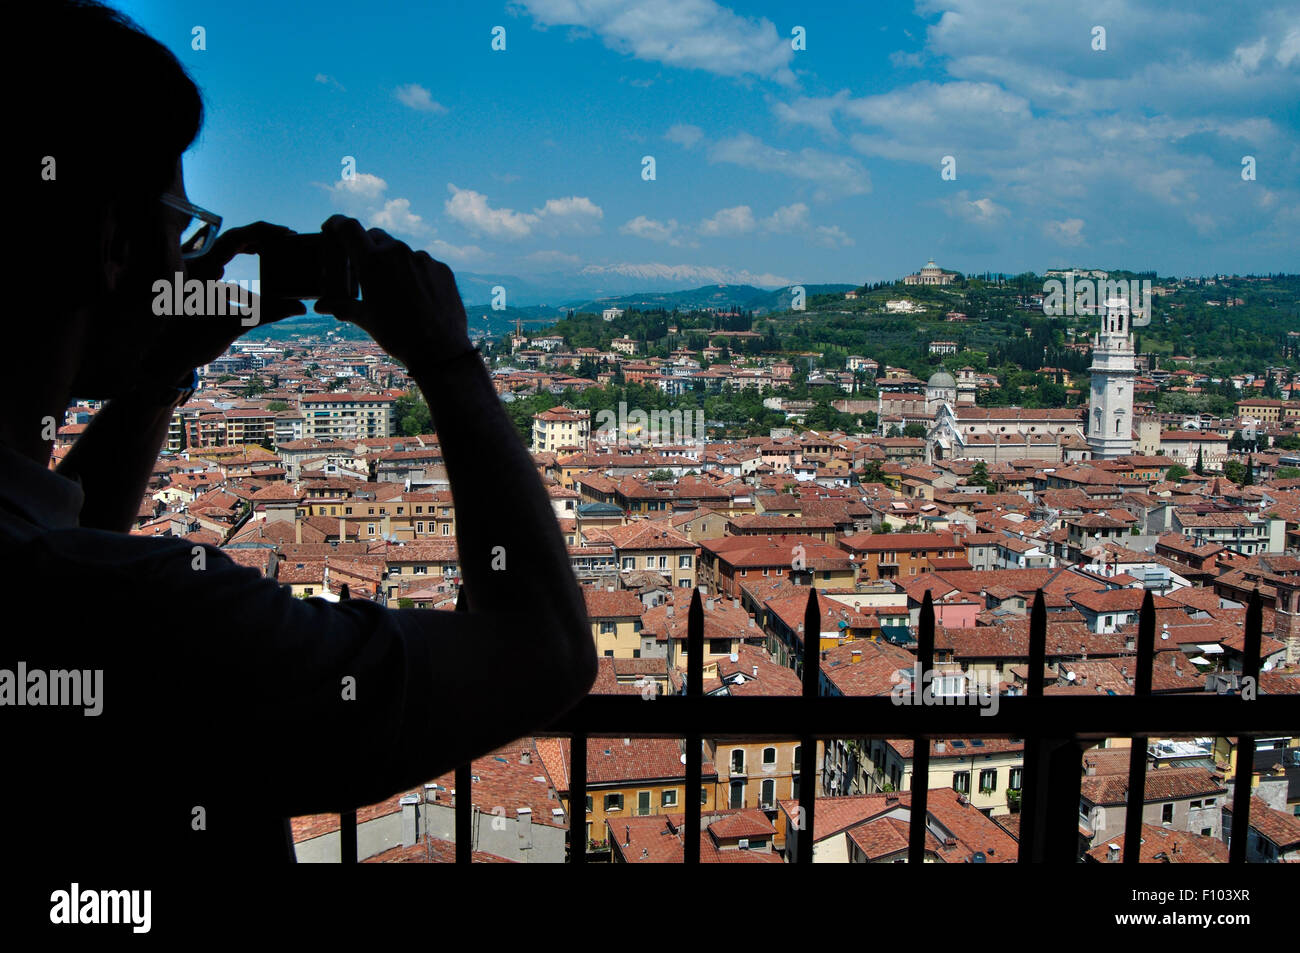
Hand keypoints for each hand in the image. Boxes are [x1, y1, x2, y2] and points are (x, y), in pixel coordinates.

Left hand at [138, 222, 305, 385]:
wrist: (164, 358)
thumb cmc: (192, 340)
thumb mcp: (234, 325)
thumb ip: (268, 313)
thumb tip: (298, 308)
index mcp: (202, 268)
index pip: (237, 236)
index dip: (264, 231)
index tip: (286, 234)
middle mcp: (196, 266)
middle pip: (233, 241)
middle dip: (260, 240)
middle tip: (285, 243)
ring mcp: (194, 276)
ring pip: (227, 257)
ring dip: (250, 258)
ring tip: (273, 260)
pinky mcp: (195, 288)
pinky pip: (220, 275)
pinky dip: (238, 280)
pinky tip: (252, 296)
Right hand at [315, 215, 471, 370]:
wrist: (439, 351)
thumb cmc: (397, 335)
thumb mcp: (365, 319)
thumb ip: (341, 306)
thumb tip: (321, 305)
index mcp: (372, 261)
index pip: (348, 228)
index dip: (336, 223)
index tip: (331, 227)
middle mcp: (398, 252)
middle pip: (375, 236)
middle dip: (366, 246)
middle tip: (363, 266)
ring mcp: (423, 259)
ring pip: (401, 251)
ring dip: (393, 262)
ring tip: (393, 289)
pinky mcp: (442, 268)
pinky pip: (423, 264)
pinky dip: (414, 273)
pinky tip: (416, 295)